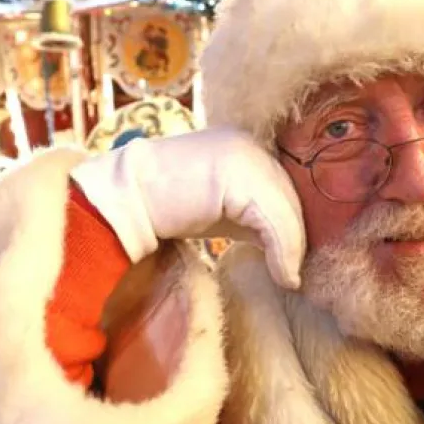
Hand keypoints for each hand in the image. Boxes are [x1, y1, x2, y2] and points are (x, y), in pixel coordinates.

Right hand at [70, 128, 304, 288]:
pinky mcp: (239, 177)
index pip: (286, 187)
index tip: (293, 257)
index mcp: (247, 145)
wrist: (128, 197)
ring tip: (288, 278)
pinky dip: (282, 251)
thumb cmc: (169, 207)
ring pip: (287, 210)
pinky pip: (274, 220)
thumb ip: (253, 217)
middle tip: (294, 273)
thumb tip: (291, 247)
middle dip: (296, 239)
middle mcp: (250, 144)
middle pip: (291, 197)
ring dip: (292, 250)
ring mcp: (245, 156)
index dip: (294, 225)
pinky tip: (281, 274)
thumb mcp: (221, 210)